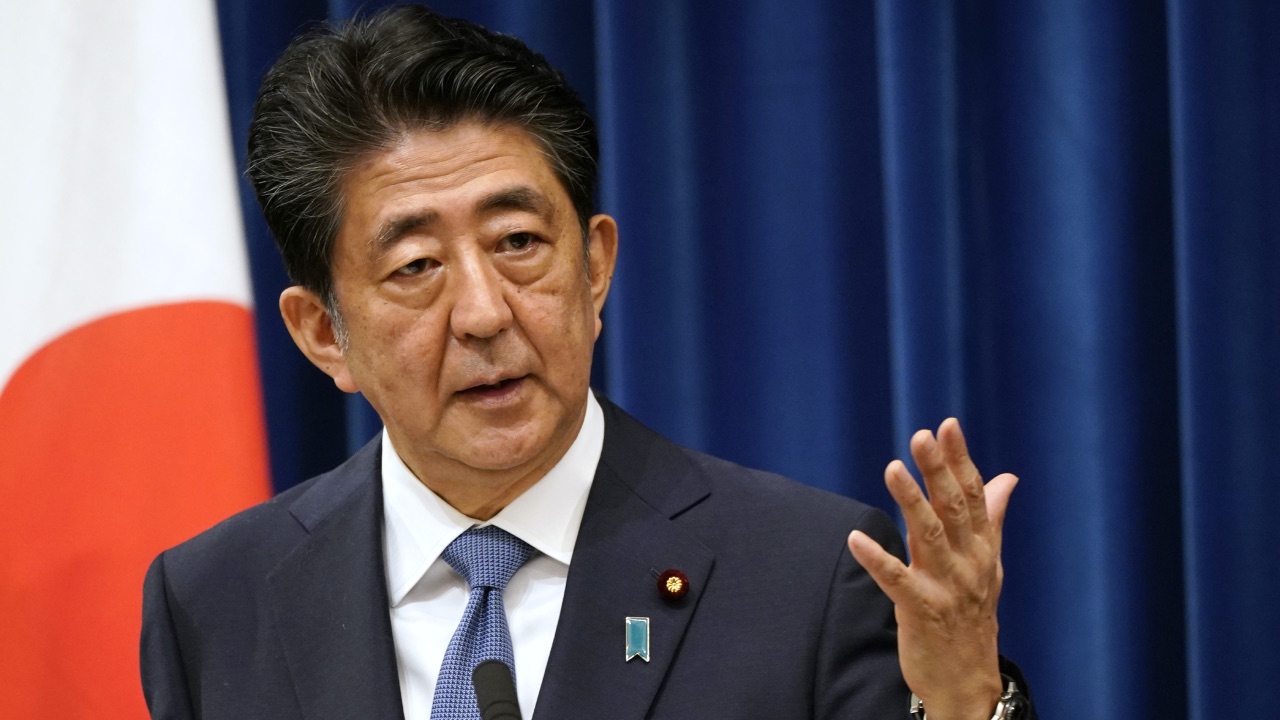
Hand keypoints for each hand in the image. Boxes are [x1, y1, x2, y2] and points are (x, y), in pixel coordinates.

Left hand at [846, 418, 1016, 719]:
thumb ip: (991, 517)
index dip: (960, 459)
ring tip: (893, 468)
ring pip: (928, 536)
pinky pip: (897, 581)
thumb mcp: (988, 564)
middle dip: (938, 470)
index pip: (973, 495)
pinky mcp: (922, 611)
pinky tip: (856, 539)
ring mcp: (947, 587)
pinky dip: (877, 560)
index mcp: (982, 548)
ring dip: (911, 501)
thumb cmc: (973, 614)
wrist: (968, 679)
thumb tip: (1007, 477)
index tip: (947, 425)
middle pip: (953, 508)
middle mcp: (969, 563)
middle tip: (922, 436)